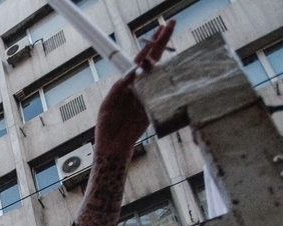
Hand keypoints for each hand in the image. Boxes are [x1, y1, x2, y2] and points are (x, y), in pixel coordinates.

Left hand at [94, 21, 174, 158]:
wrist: (113, 146)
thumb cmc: (107, 126)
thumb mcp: (108, 105)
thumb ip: (119, 88)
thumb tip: (132, 72)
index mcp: (126, 83)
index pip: (139, 60)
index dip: (148, 46)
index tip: (157, 31)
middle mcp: (139, 86)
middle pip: (153, 60)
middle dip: (161, 41)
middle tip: (170, 23)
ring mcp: (149, 95)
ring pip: (160, 73)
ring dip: (167, 56)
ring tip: (168, 33)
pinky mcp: (155, 107)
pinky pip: (163, 93)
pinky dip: (170, 81)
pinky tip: (175, 66)